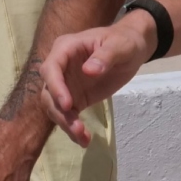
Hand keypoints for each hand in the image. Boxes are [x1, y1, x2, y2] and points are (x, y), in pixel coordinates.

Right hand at [40, 17, 151, 147]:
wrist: (132, 48)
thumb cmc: (125, 41)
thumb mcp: (120, 46)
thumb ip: (105, 56)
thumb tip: (88, 70)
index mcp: (66, 48)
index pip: (51, 68)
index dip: (55, 87)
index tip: (68, 104)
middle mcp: (61, 67)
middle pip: (48, 92)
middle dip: (59, 112)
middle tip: (77, 128)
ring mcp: (66, 83)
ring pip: (55, 107)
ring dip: (65, 123)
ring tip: (83, 137)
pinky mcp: (74, 97)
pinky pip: (68, 115)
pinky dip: (73, 128)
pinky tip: (84, 140)